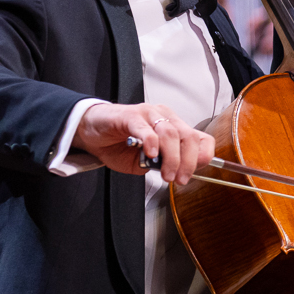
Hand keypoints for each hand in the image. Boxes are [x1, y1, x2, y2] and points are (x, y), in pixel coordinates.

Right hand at [73, 103, 214, 184]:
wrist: (90, 133)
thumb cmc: (118, 145)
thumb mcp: (145, 162)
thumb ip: (161, 165)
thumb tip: (176, 172)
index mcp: (173, 126)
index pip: (200, 137)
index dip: (202, 156)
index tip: (195, 173)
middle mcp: (164, 117)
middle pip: (188, 136)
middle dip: (188, 162)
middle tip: (180, 179)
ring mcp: (148, 114)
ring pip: (170, 134)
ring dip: (171, 158)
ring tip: (166, 175)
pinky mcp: (130, 116)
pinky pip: (145, 128)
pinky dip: (151, 142)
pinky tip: (150, 155)